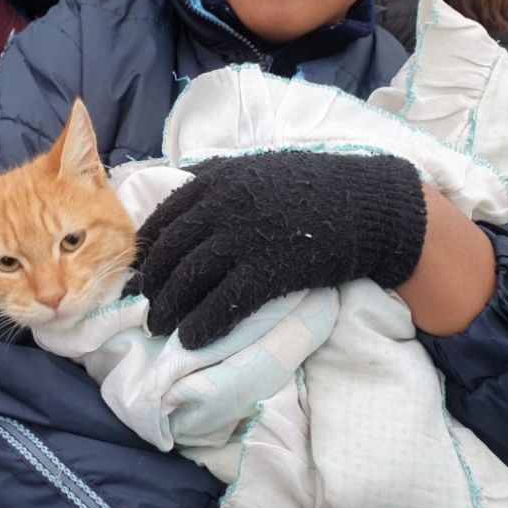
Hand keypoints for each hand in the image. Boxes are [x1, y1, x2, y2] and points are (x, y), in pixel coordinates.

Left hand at [123, 152, 426, 348]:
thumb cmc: (314, 186)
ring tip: (159, 328)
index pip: (163, 219)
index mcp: (216, 180)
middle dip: (151, 284)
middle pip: (170, 252)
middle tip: (143, 306)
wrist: (369, 205)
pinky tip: (192, 339)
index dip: (146, 251)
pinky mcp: (268, 269)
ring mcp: (244, 237)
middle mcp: (222, 206)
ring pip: (189, 279)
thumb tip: (180, 185)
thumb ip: (216, 177)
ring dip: (169, 308)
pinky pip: (223, 303)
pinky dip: (202, 324)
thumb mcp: (257, 168)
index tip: (138, 273)